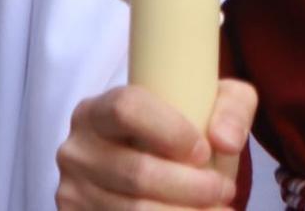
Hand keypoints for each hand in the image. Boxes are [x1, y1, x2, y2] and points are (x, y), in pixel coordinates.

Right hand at [56, 82, 254, 210]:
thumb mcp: (213, 103)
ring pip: (133, 210)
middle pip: (136, 172)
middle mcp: (77, 149)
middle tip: (225, 191)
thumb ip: (232, 109)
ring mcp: (72, 191)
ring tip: (218, 209)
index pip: (128, 109)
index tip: (204, 151)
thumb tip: (227, 141)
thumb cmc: (184, 130)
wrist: (152, 164)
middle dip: (191, 188)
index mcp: (99, 109)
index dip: (171, 132)